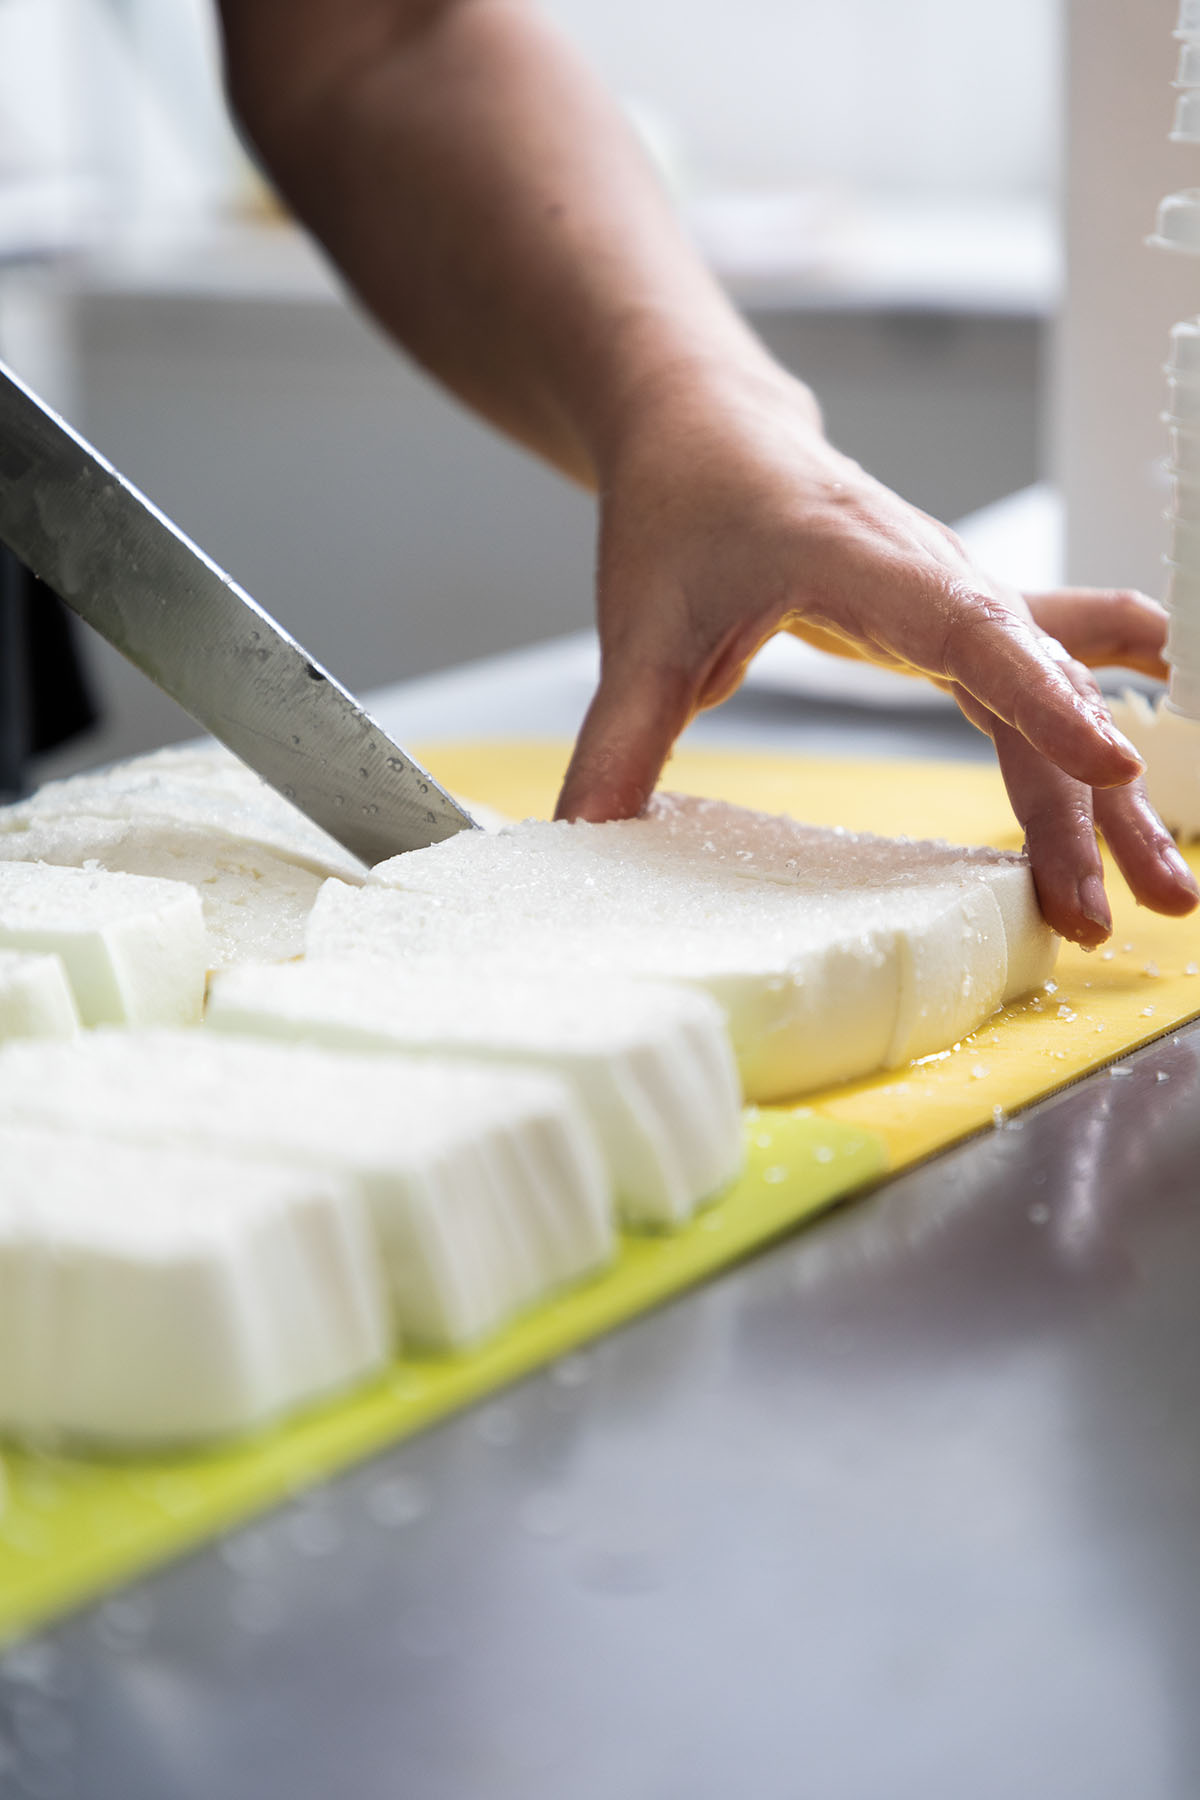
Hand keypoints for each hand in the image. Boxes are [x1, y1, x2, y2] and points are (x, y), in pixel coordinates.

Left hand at [555, 363, 1198, 944]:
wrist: (706, 432)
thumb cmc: (682, 512)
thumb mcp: (639, 634)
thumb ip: (618, 743)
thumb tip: (583, 842)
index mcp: (857, 560)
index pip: (967, 631)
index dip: (1040, 697)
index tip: (1108, 767)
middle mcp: (930, 572)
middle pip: (1033, 688)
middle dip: (1089, 802)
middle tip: (1136, 900)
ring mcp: (954, 592)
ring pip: (1051, 691)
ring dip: (1105, 791)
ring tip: (1161, 884)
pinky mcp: (954, 614)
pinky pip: (1046, 656)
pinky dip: (1101, 687)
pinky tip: (1166, 688)